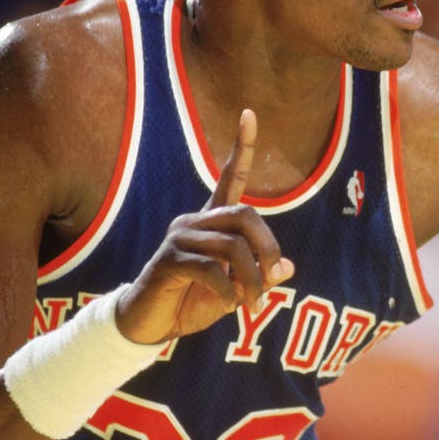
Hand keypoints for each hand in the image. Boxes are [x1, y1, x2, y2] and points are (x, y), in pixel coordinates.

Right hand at [116, 109, 294, 343]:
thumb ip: (259, 276)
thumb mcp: (235, 290)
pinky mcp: (168, 259)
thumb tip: (287, 268)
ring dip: (250, 279)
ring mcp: (179, 238)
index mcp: (212, 221)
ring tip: (251, 304)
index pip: (230, 176)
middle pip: (244, 214)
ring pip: (232, 246)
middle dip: (267, 248)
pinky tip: (227, 304)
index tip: (249, 113)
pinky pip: (211, 268)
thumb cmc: (193, 302)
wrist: (151, 326)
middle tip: (272, 278)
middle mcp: (194, 221)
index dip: (242, 147)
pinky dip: (228, 290)